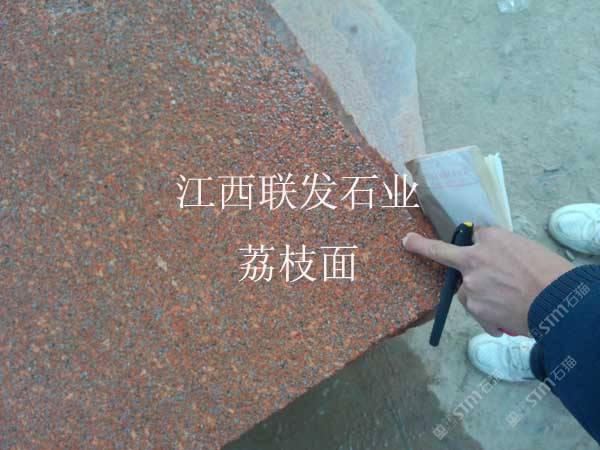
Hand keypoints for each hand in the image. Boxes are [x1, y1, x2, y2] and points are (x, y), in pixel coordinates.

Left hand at [403, 227, 572, 336]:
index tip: (417, 236)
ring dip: (480, 295)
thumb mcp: (525, 248)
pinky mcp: (476, 309)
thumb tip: (487, 253)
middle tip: (408, 241)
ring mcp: (472, 287)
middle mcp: (474, 261)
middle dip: (423, 247)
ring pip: (467, 290)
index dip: (470, 238)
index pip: (471, 233)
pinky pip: (479, 313)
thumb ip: (500, 249)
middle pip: (450, 257)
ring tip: (509, 301)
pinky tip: (508, 317)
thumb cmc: (549, 273)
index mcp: (490, 240)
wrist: (559, 303)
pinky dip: (491, 317)